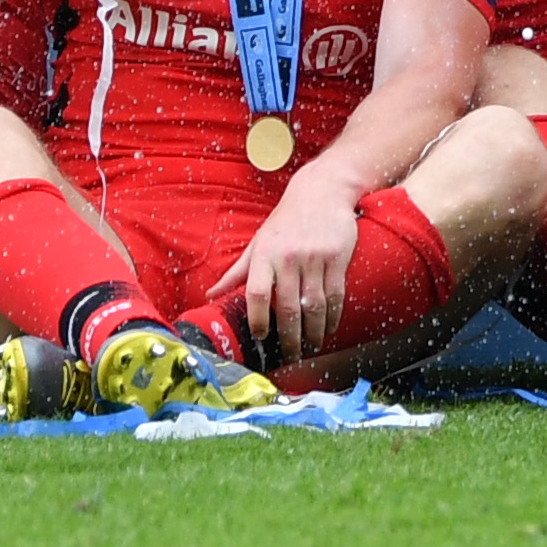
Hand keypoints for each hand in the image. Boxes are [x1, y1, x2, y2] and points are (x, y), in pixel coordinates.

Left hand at [225, 164, 369, 365]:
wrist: (322, 190)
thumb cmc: (286, 220)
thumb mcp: (258, 242)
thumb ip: (236, 272)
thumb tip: (209, 296)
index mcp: (264, 255)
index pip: (256, 293)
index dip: (257, 320)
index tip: (261, 338)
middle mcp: (288, 257)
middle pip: (287, 307)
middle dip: (290, 338)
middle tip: (291, 356)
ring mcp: (314, 258)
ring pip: (314, 306)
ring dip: (313, 333)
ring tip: (311, 347)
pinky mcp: (337, 257)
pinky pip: (335, 294)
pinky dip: (332, 317)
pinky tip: (329, 328)